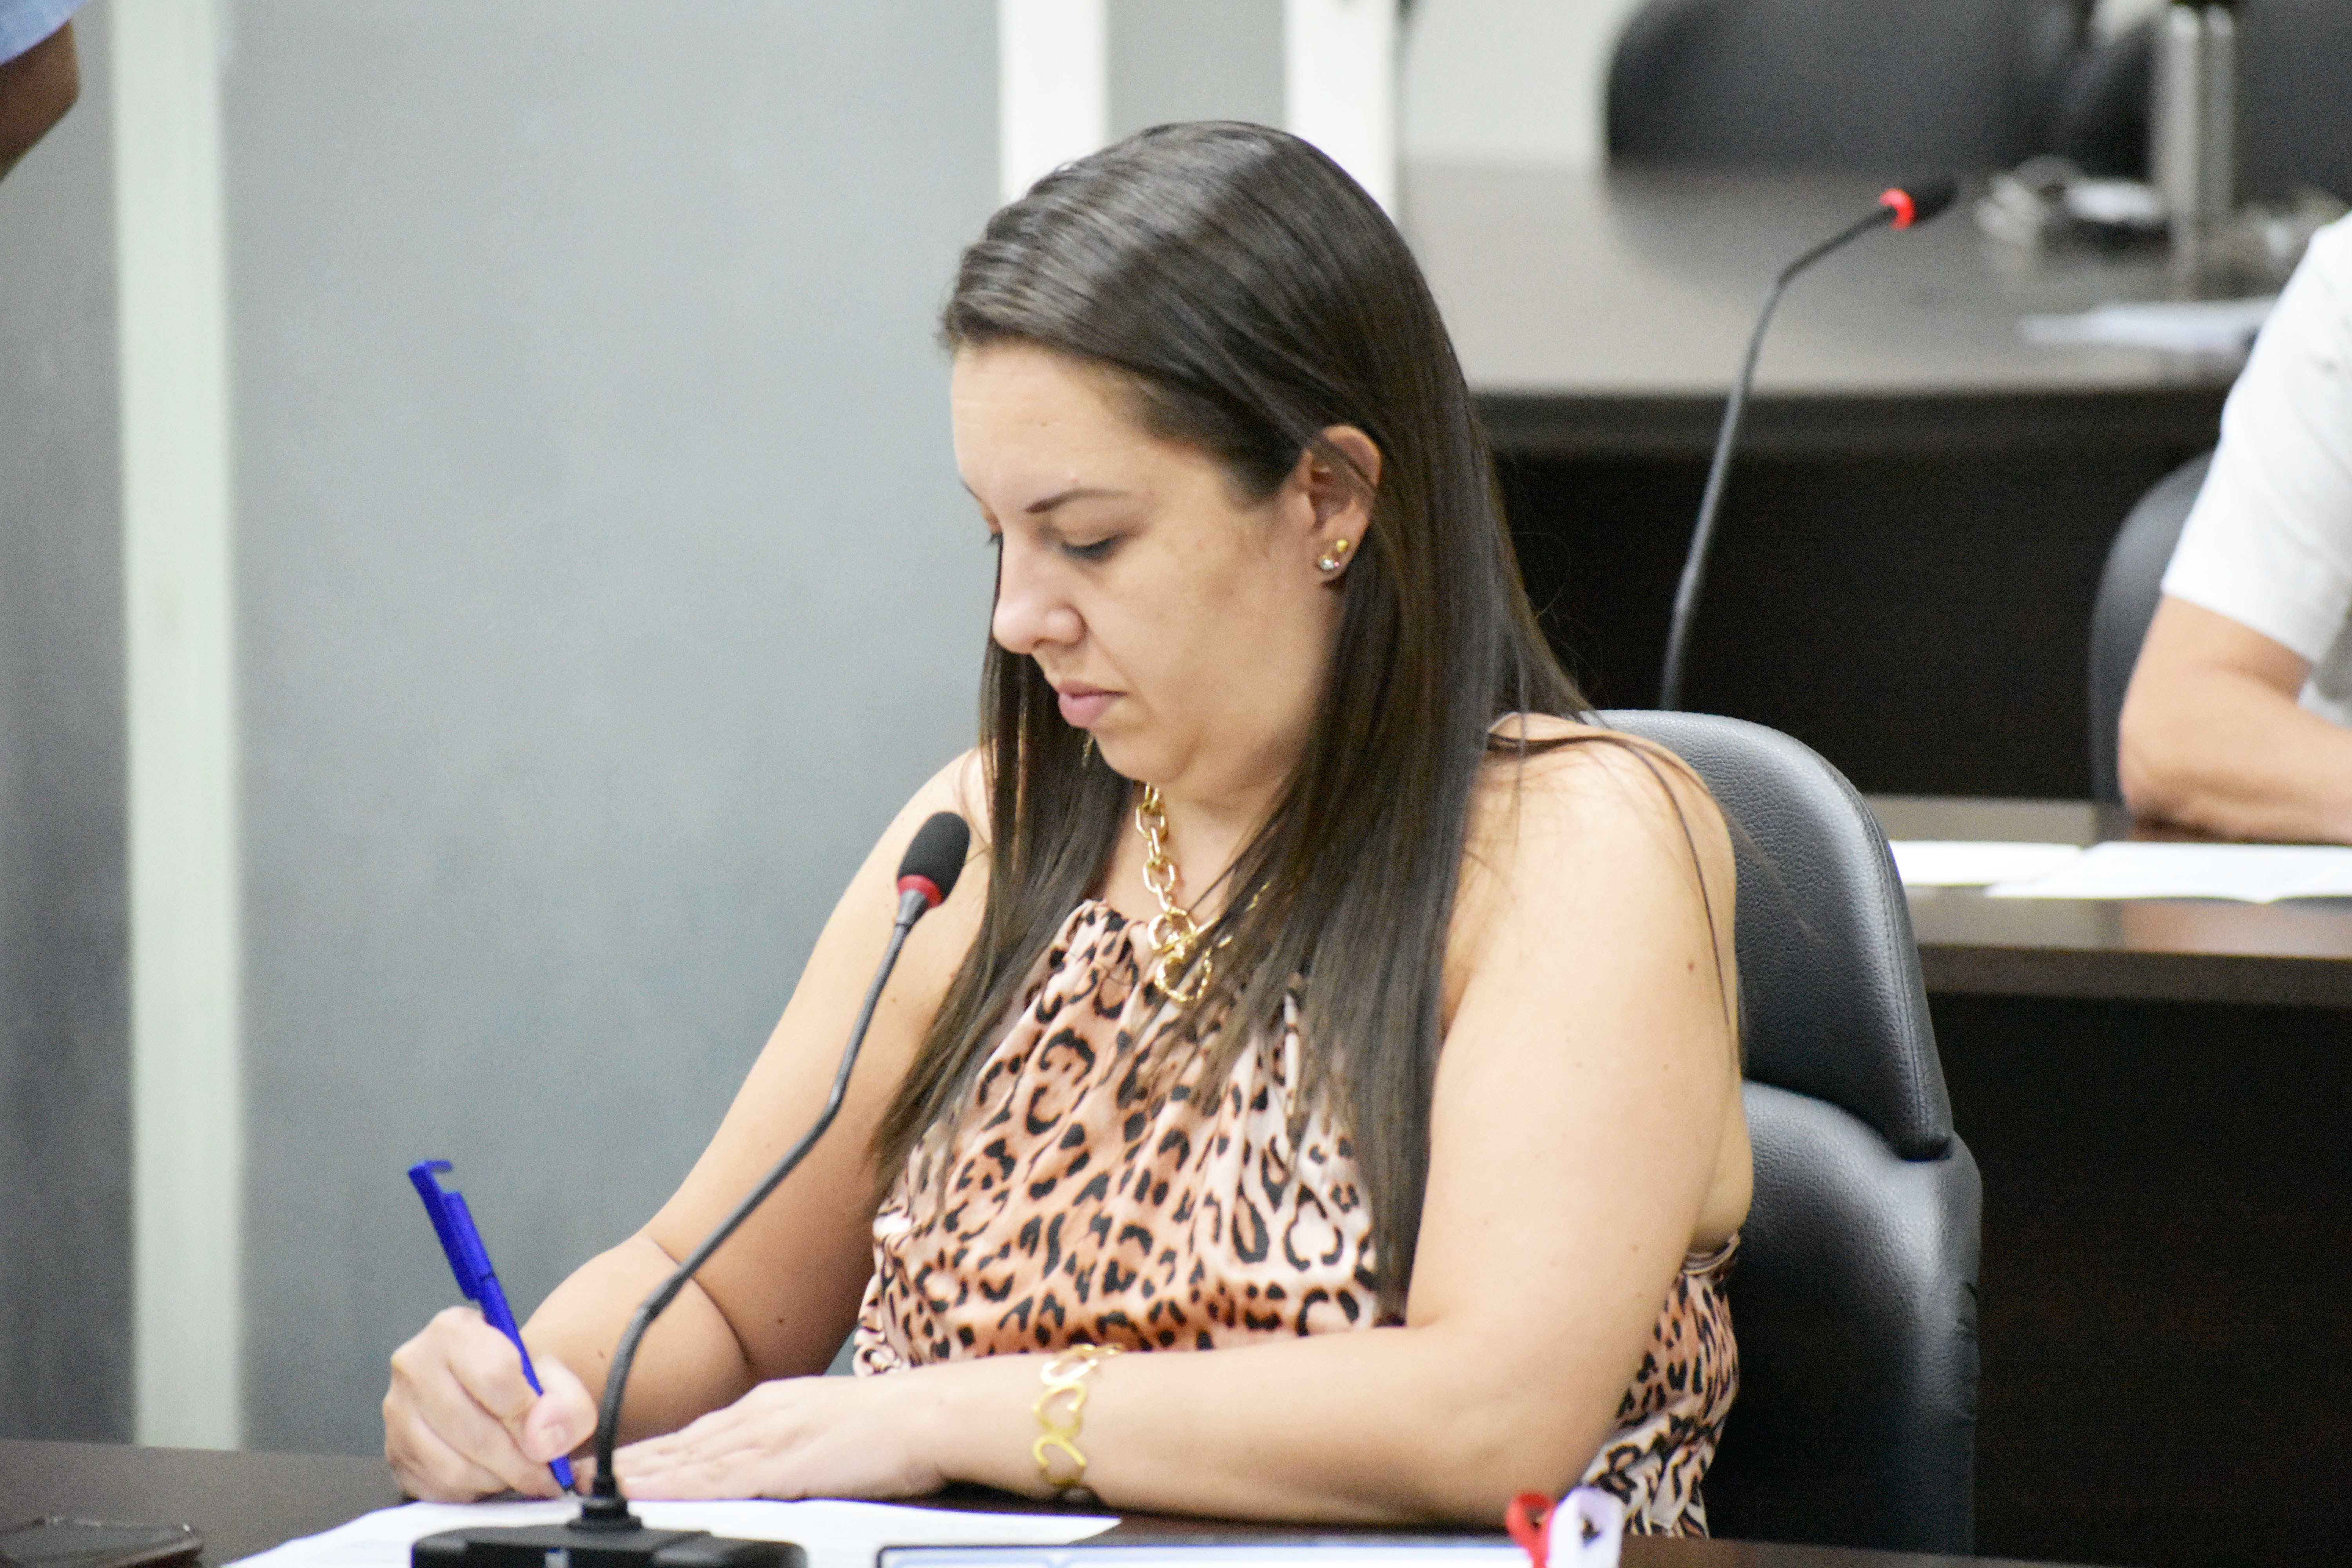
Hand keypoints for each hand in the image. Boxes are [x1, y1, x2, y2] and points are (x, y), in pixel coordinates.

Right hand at [385, 1305, 597, 1500]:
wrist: (491, 1387)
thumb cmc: (518, 1377)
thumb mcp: (555, 1377)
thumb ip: (566, 1403)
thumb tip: (544, 1441)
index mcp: (454, 1331)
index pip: (495, 1377)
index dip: (529, 1416)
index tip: (549, 1438)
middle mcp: (414, 1366)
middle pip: (474, 1432)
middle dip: (520, 1463)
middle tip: (546, 1474)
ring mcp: (397, 1413)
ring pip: (454, 1468)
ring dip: (498, 1480)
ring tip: (520, 1471)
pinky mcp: (394, 1453)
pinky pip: (438, 1489)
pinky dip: (474, 1491)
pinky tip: (491, 1475)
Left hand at [610, 1373, 945, 1500]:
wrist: (929, 1414)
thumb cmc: (889, 1429)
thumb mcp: (821, 1430)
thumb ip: (785, 1449)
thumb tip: (761, 1471)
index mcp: (769, 1411)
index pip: (695, 1435)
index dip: (649, 1452)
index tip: (610, 1464)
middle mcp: (759, 1418)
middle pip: (681, 1445)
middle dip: (629, 1462)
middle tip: (579, 1473)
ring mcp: (768, 1437)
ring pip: (689, 1459)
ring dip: (640, 1473)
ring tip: (596, 1485)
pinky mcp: (783, 1461)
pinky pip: (719, 1478)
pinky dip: (678, 1485)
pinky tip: (650, 1493)